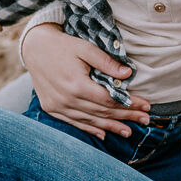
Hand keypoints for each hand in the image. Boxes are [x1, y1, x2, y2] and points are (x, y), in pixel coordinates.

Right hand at [23, 24, 150, 138]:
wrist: (34, 48)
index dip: (130, 104)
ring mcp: (58, 106)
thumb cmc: (63, 46)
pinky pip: (74, 122)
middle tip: (145, 120)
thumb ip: (106, 62)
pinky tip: (103, 135)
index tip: (146, 106)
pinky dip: (90, 129)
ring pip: (90, 120)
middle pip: (103, 112)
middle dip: (126, 117)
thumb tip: (127, 74)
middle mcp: (67, 99)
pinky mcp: (51, 108)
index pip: (110, 100)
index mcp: (77, 85)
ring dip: (111, 127)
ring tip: (129, 132)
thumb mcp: (86, 48)